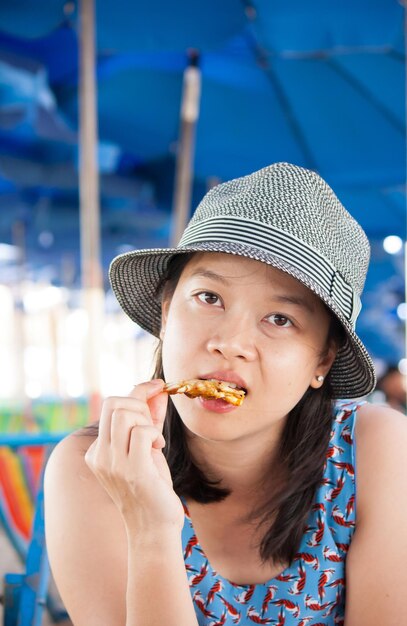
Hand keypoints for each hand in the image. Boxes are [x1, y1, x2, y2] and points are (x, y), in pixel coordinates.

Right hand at [84, 380, 184, 531]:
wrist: (153, 529)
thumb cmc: (151, 489)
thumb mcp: (147, 447)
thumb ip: (150, 418)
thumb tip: (157, 389)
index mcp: (97, 450)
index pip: (112, 405)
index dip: (138, 391)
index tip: (157, 386)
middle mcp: (99, 455)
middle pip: (113, 403)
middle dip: (140, 405)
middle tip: (152, 427)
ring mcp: (112, 463)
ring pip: (124, 413)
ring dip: (146, 419)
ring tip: (153, 439)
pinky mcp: (132, 470)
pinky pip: (141, 432)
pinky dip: (154, 433)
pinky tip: (158, 449)